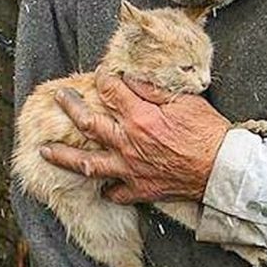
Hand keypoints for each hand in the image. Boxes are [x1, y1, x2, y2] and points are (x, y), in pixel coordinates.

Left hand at [41, 71, 230, 202]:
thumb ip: (153, 89)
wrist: (221, 168)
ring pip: (88, 163)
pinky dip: (105, 187)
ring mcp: (130, 169)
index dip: (103, 78)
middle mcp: (128, 142)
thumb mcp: (184, 100)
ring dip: (63, 156)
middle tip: (59, 97)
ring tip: (45, 151)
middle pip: (88, 123)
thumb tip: (130, 78)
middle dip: (70, 107)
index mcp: (140, 116)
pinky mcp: (139, 188)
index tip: (100, 74)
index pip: (110, 90)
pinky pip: (114, 192)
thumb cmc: (207, 131)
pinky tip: (100, 184)